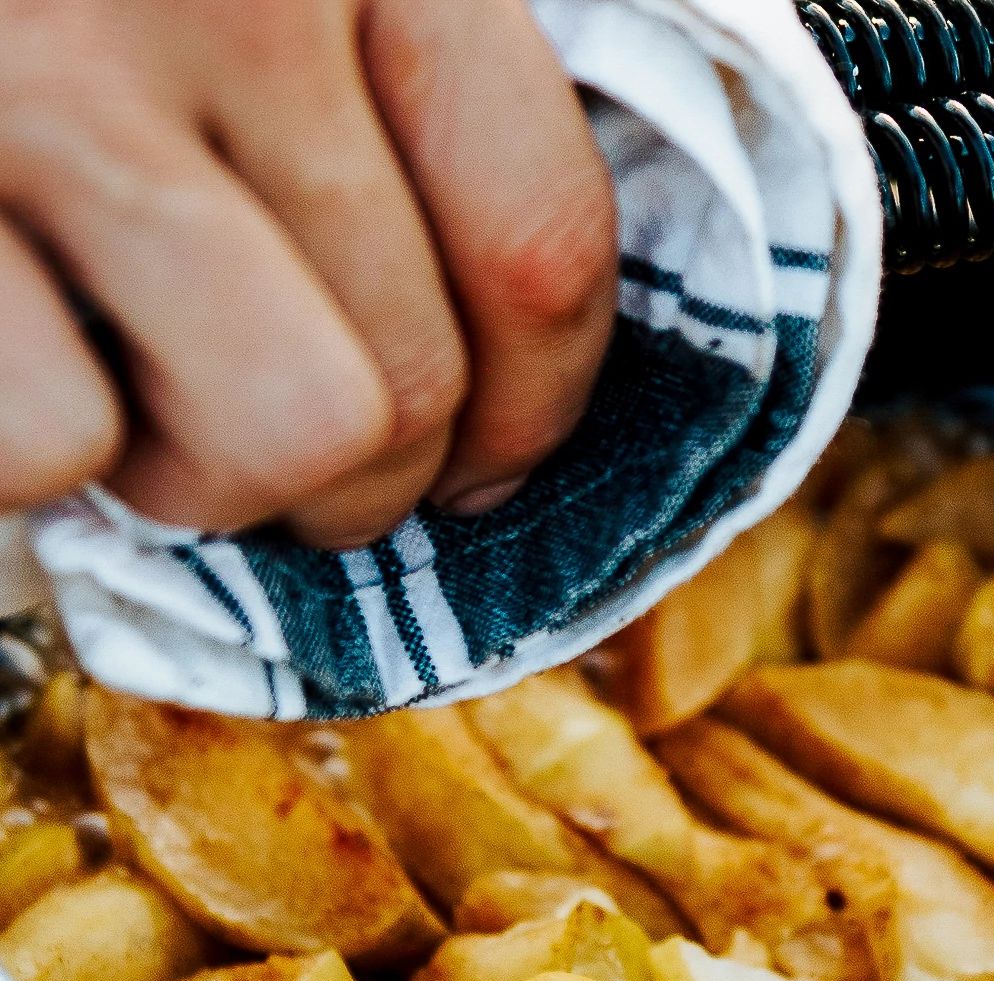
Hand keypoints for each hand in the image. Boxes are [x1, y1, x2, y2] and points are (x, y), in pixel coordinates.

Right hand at [0, 0, 615, 546]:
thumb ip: (359, 88)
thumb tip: (489, 379)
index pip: (538, 240)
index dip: (535, 406)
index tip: (485, 459)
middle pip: (415, 376)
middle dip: (351, 471)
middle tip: (249, 442)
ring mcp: (51, 88)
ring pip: (288, 433)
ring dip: (203, 474)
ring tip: (117, 400)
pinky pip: (58, 444)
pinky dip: (26, 455)